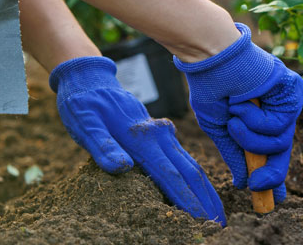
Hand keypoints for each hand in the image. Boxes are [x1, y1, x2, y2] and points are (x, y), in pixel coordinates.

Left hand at [49, 57, 225, 225]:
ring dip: (206, 191)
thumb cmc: (82, 104)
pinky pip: (184, 159)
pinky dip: (196, 179)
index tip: (201, 221)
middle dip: (207, 200)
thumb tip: (122, 168)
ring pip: (192, 165)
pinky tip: (201, 191)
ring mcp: (164, 133)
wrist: (90, 78)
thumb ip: (102, 147)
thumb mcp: (84, 124)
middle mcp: (160, 135)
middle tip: (220, 225)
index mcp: (143, 137)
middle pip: (191, 172)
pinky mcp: (162, 134)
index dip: (188, 201)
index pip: (171, 176)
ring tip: (216, 213)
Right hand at [174, 23, 302, 202]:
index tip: (275, 199)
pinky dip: (256, 121)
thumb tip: (244, 183)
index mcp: (261, 118)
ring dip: (251, 138)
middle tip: (257, 185)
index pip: (273, 150)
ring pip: (279, 142)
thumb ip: (235, 154)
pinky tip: (244, 104)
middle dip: (271, 174)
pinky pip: (280, 125)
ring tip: (235, 117)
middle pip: (282, 151)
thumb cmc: (212, 86)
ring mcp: (287, 101)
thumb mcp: (218, 128)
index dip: (274, 175)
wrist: (211, 57)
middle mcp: (277, 110)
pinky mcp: (293, 91)